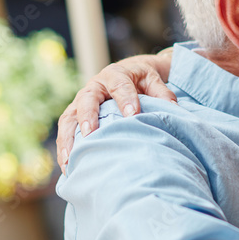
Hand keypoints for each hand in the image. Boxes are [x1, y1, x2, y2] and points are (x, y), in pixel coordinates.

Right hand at [57, 48, 175, 173]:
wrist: (127, 73)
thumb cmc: (141, 79)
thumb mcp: (154, 80)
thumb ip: (162, 93)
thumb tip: (174, 110)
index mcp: (116, 74)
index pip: (120, 85)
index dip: (125, 99)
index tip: (132, 115)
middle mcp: (95, 86)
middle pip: (87, 99)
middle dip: (88, 116)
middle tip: (91, 133)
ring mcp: (81, 101)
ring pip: (69, 117)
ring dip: (68, 138)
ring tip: (70, 159)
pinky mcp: (75, 114)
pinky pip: (66, 130)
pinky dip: (64, 147)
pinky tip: (67, 167)